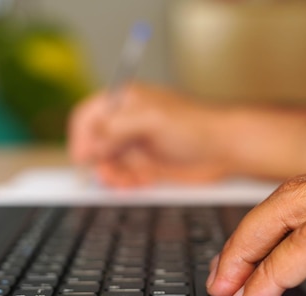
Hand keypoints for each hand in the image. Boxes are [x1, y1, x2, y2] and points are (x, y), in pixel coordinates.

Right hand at [67, 83, 236, 186]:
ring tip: (121, 182)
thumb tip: (90, 144)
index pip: (88, 116)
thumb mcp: (150, 120)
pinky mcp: (146, 166)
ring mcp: (136, 146)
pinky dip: (124, 183)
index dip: (81, 136)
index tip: (83, 157)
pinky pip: (124, 177)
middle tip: (105, 173)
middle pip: (94, 143)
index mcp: (124, 101)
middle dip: (96, 160)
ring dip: (110, 174)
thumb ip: (116, 129)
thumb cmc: (193, 124)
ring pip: (107, 163)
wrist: (224, 148)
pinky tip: (132, 185)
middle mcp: (126, 123)